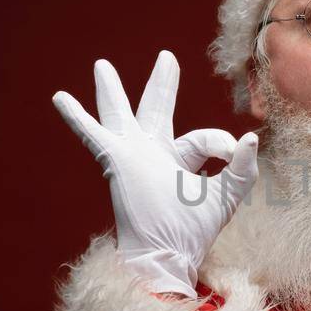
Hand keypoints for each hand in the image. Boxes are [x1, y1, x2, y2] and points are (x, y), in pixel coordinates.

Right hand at [53, 53, 258, 297]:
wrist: (166, 252)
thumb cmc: (194, 231)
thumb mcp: (228, 194)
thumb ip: (243, 167)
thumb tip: (250, 137)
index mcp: (183, 160)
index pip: (205, 137)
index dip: (222, 142)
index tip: (232, 152)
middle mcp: (156, 154)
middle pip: (158, 109)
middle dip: (162, 83)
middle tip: (166, 57)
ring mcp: (133, 154)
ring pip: (120, 114)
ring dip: (111, 90)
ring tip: (102, 65)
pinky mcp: (117, 159)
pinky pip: (92, 133)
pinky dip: (76, 116)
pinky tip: (60, 97)